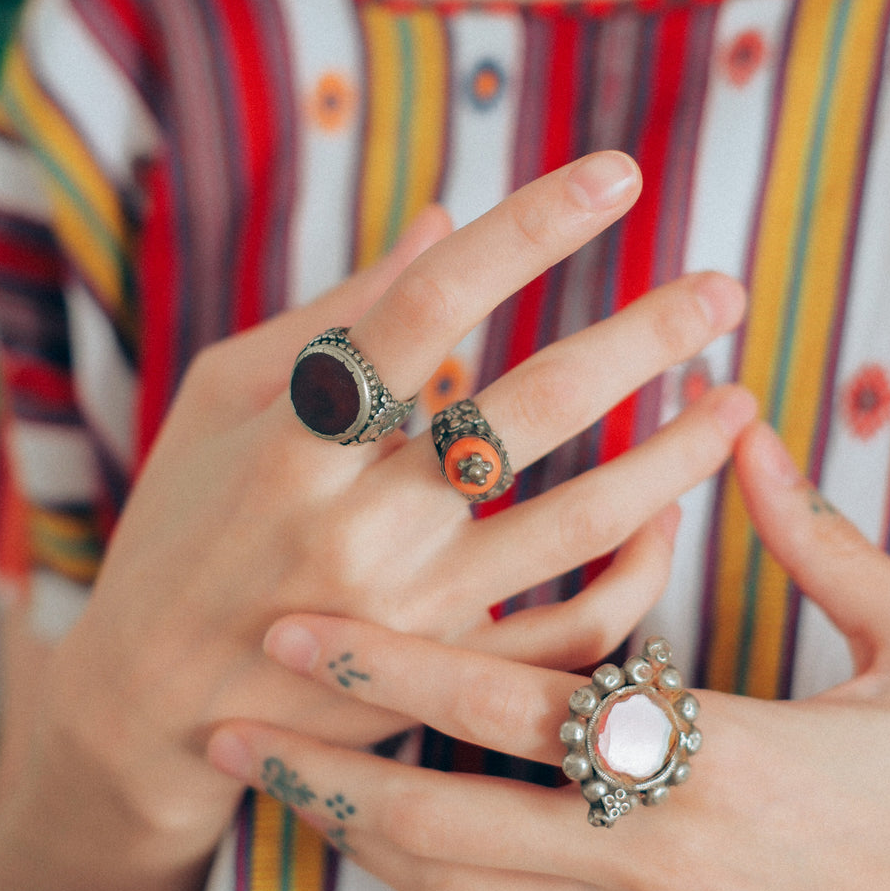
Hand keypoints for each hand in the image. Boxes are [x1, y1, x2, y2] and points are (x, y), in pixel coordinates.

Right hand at [21, 151, 752, 854]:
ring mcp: (411, 616)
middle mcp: (356, 527)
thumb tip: (445, 218)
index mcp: (290, 441)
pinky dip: (637, 571)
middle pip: (525, 414)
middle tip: (723, 290)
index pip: (424, 311)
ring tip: (740, 399)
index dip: (525, 232)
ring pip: (578, 527)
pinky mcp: (444, 682)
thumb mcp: (221, 401)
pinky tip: (670, 516)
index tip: (614, 177)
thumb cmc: (178, 529)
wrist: (149, 713)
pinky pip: (574, 628)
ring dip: (675, 457)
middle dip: (639, 341)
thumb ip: (333, 314)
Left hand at [209, 419, 889, 890]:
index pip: (505, 702)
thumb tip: (750, 434)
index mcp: (713, 758)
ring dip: (361, 848)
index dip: (386, 662)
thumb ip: (822, 541)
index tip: (288, 625)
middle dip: (323, 766)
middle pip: (443, 818)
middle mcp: (659, 862)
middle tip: (227, 718)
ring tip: (285, 798)